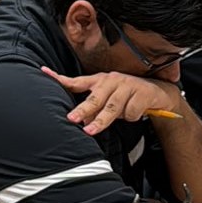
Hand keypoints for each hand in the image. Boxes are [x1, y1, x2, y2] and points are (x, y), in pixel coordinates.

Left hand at [41, 66, 180, 135]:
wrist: (158, 92)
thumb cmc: (128, 96)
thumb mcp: (109, 100)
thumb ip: (94, 109)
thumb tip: (82, 122)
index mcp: (100, 81)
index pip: (77, 81)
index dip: (60, 78)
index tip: (43, 72)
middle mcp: (112, 80)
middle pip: (94, 98)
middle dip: (83, 110)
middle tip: (72, 119)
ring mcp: (128, 86)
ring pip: (112, 107)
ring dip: (101, 121)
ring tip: (92, 131)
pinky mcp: (142, 93)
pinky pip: (131, 112)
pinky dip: (131, 117)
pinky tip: (135, 113)